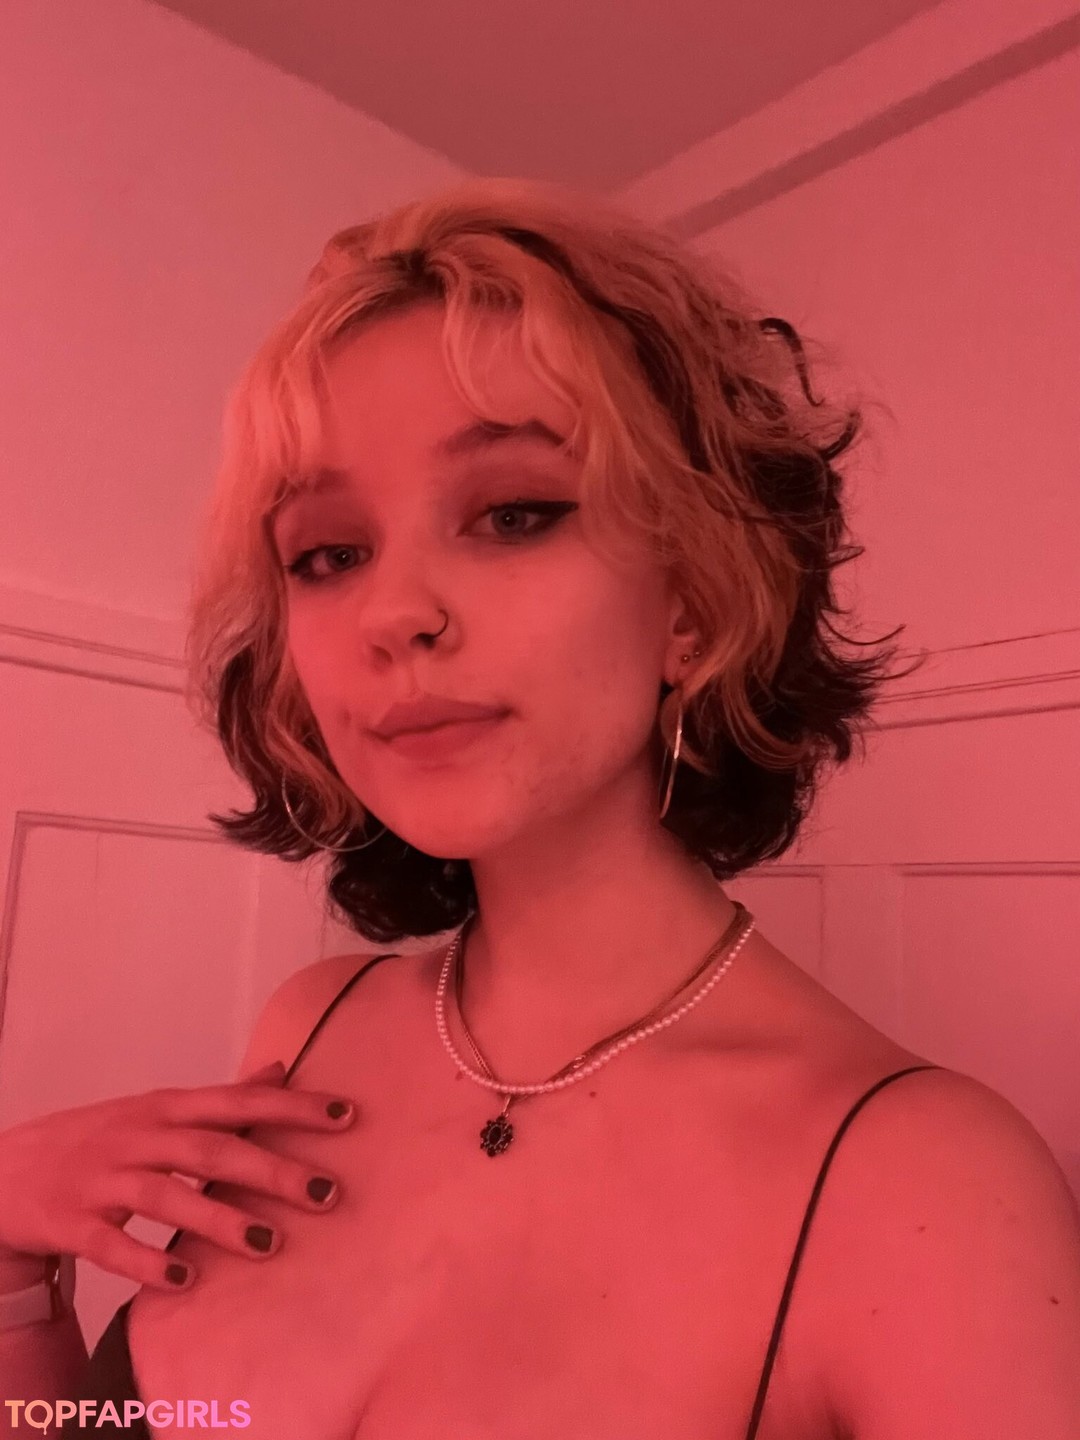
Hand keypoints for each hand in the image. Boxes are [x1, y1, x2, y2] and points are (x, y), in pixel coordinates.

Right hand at [0, 1061, 355, 1291]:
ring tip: (269, 1243)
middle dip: (272, 1170)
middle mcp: (139, 1136)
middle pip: (211, 1150)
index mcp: (166, 1107)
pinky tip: (184, 1281)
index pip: (238, 1102)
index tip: (346, 1115)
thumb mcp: (159, 1108)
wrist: (7, 1167)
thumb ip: (223, 1097)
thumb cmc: (101, 1137)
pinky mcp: (72, 1222)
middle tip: (327, 1193)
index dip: (293, 1107)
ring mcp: (103, 1178)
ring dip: (219, 1219)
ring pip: (167, 1196)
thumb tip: (282, 1070)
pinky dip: (147, 1262)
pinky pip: (112, 1245)